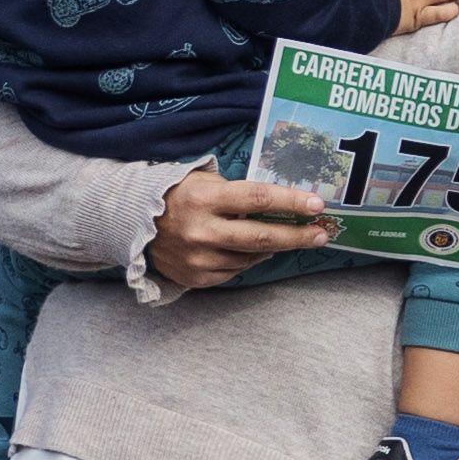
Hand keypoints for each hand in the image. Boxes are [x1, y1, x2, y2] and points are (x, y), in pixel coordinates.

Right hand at [146, 166, 333, 289]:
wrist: (137, 225)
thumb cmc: (179, 195)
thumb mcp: (204, 181)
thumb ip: (238, 193)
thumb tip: (279, 205)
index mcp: (206, 199)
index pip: (257, 199)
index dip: (290, 202)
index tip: (317, 205)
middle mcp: (202, 230)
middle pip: (261, 237)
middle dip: (297, 236)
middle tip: (321, 234)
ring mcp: (199, 258)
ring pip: (251, 257)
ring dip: (274, 247)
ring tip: (286, 238)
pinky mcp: (197, 277)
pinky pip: (235, 270)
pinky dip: (248, 259)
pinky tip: (252, 250)